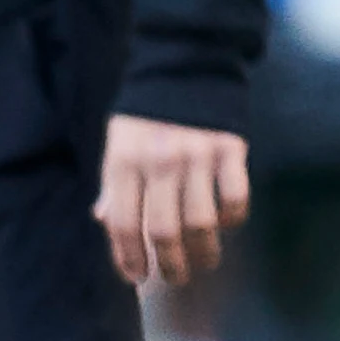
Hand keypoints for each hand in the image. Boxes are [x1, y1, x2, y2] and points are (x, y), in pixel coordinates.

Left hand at [97, 114, 252, 285]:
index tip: (136, 276)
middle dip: (169, 265)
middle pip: (163, 230)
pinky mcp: (229, 148)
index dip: (127, 257)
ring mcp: (197, 156)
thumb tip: (104, 222)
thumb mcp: (118, 142)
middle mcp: (159, 162)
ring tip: (204, 262)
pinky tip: (227, 224)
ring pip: (201, 222)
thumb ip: (112, 183)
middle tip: (175, 278)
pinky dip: (233, 218)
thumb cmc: (146, 111)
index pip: (122, 222)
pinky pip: (235, 197)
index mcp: (124, 161)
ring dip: (204, 252)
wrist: (186, 62)